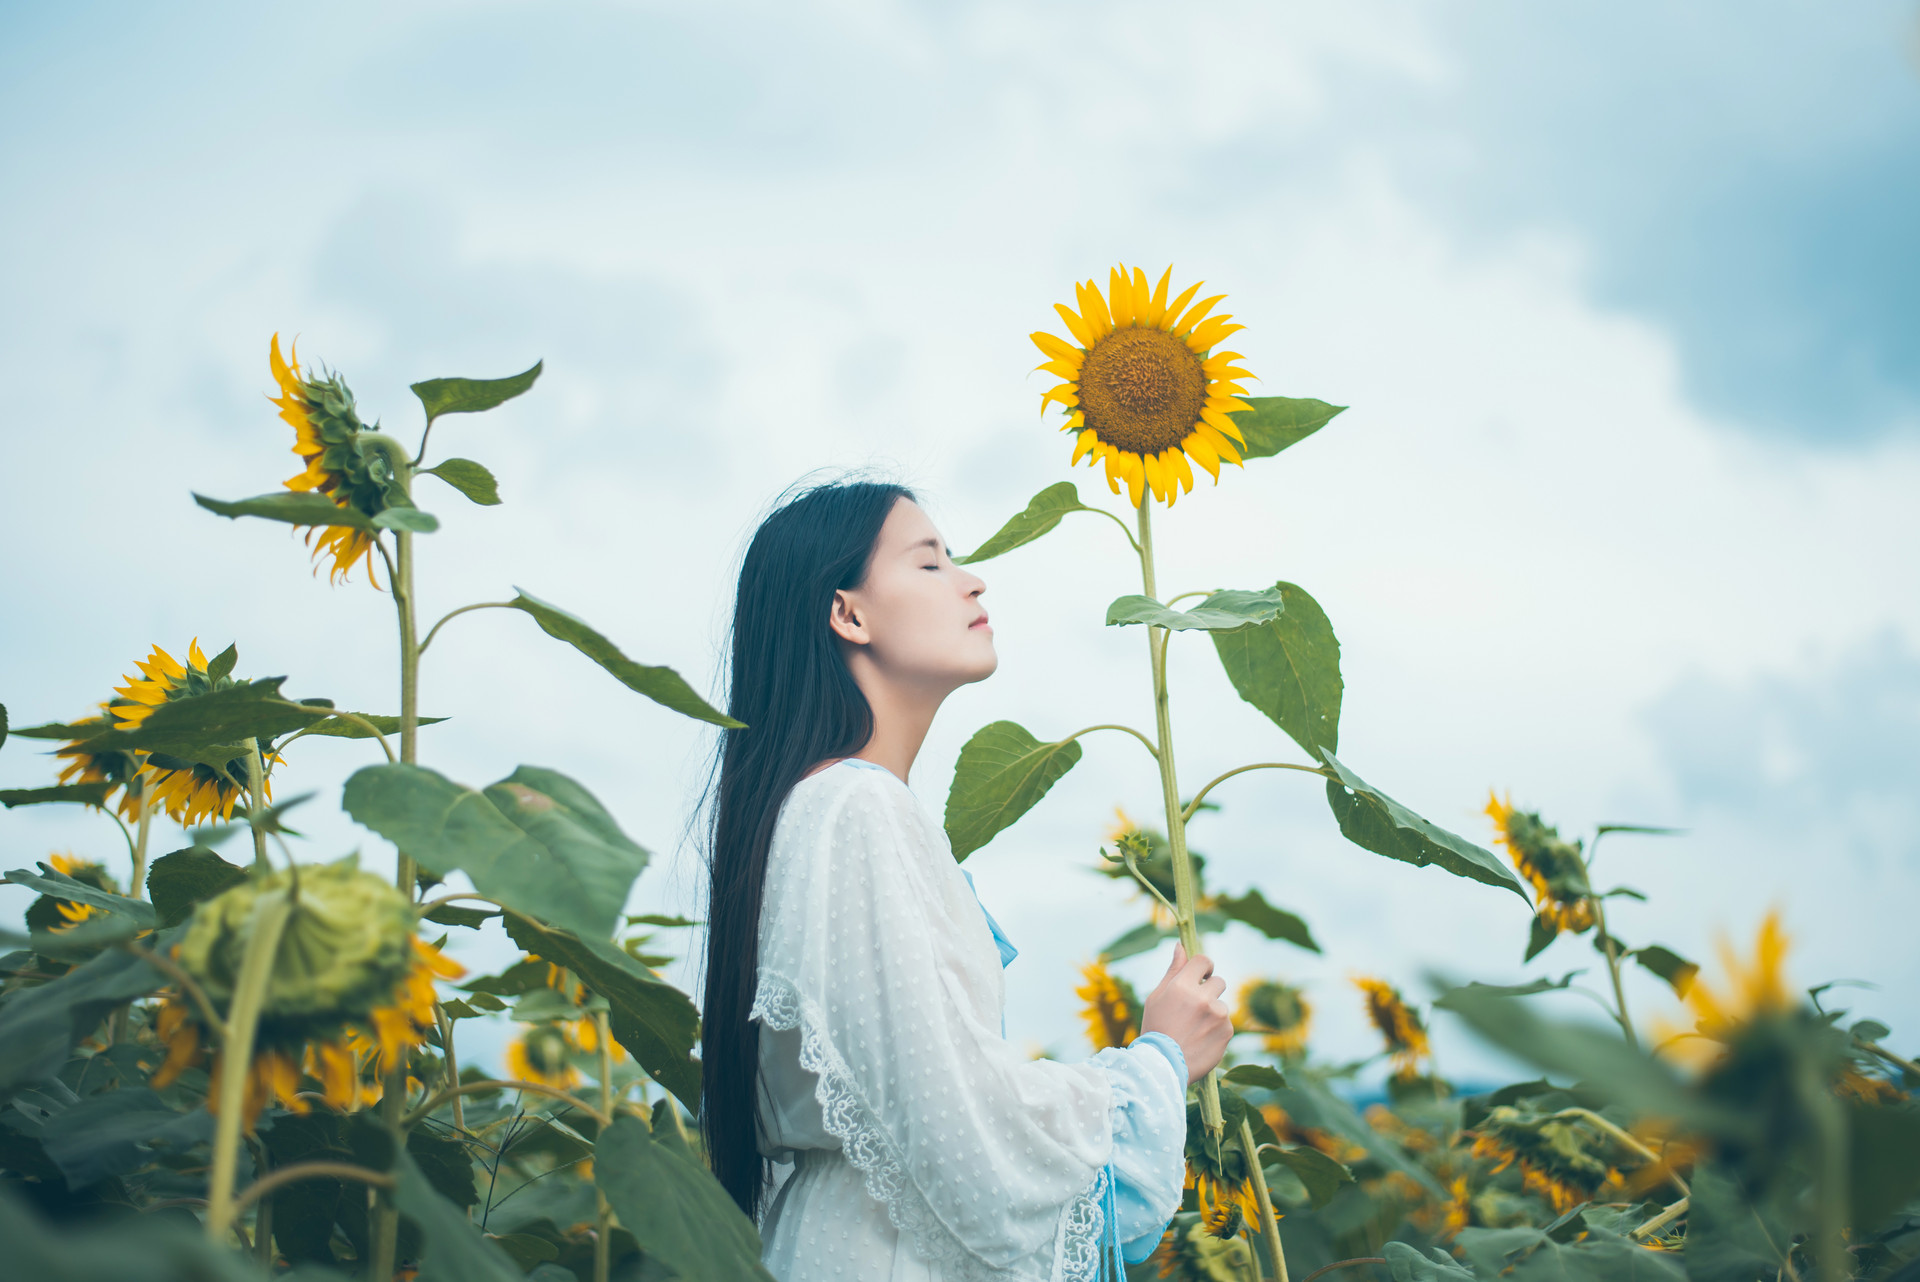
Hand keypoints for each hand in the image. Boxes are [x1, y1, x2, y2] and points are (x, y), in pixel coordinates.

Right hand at [1138, 942, 1231, 1084]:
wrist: (1162, 1066)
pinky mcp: (1227, 1032)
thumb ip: (1173, 971)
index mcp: (1182, 986)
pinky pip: (1226, 1023)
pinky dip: (1217, 1029)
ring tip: (1195, 1030)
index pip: (1203, 960)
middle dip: (1209, 990)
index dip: (1204, 966)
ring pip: (1221, 1004)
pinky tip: (1202, 1040)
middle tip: (1196, 1007)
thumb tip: (1181, 946)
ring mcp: (1218, 1015)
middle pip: (1218, 981)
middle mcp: (1203, 998)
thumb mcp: (1157, 997)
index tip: (1202, 974)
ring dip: (1212, 1012)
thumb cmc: (1155, 1029)